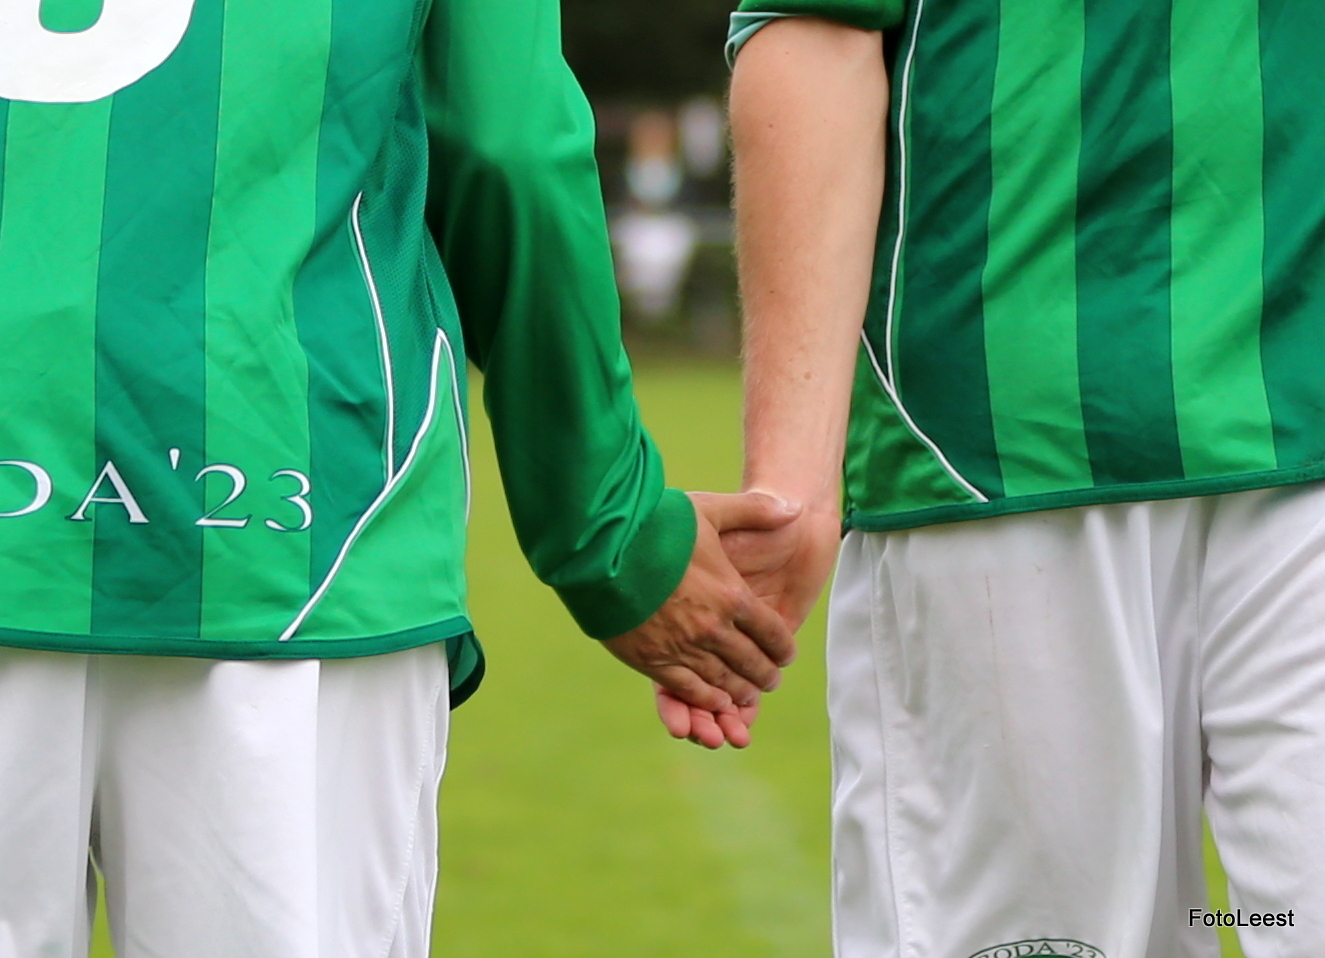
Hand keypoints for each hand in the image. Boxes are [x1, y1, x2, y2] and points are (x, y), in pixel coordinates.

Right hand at [648, 495, 838, 749]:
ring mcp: (683, 647)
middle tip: (770, 682)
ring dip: (739, 692)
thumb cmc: (656, 525)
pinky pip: (689, 688)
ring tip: (747, 697)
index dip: (783, 649)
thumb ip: (754, 510)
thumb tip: (794, 506)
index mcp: (732, 595)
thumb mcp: (710, 510)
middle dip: (764, 675)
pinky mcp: (652, 660)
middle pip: (750, 662)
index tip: (786, 656)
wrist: (602, 548)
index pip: (771, 633)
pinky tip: (715, 703)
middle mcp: (713, 628)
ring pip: (723, 680)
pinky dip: (707, 699)